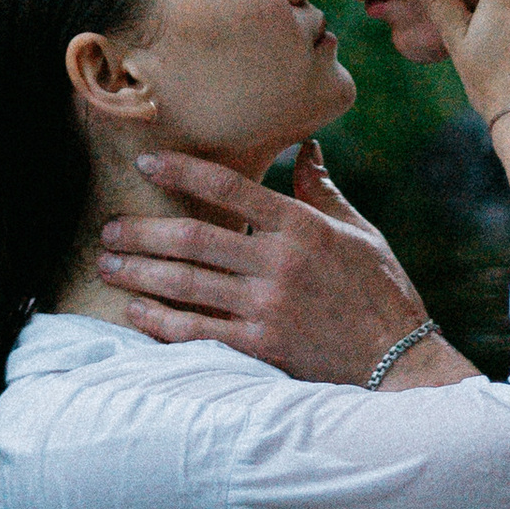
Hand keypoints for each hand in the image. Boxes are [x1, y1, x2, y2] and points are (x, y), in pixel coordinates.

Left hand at [96, 142, 470, 387]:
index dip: (183, 172)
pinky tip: (135, 310)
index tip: (147, 163)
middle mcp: (279, 263)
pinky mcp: (262, 347)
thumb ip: (321, 191)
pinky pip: (199, 331)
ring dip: (141, 272)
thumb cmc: (381, 290)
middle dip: (143, 231)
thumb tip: (307, 147)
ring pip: (188, 283)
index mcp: (302, 226)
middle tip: (108, 226)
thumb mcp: (358, 231)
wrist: (401, 361)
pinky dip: (162, 320)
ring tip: (108, 263)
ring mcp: (267, 307)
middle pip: (195, 239)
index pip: (230, 188)